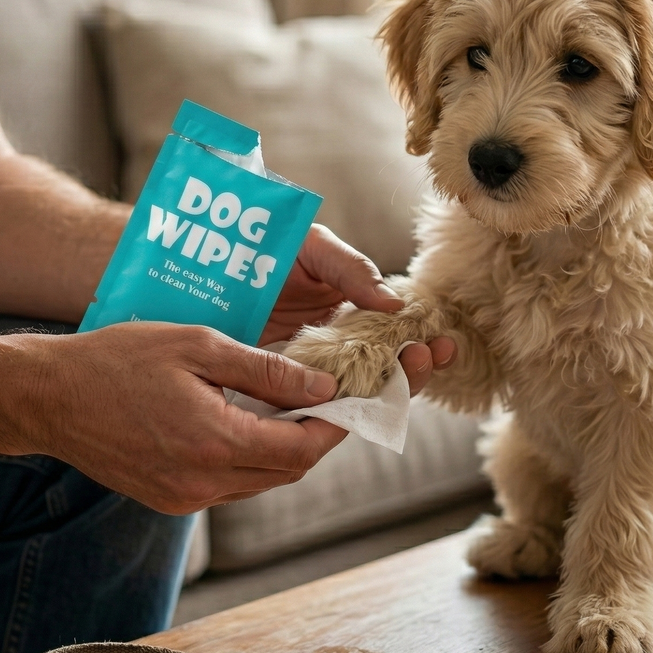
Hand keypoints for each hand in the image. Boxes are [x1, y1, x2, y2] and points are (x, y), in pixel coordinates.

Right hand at [18, 322, 358, 513]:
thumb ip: (266, 371)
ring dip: (287, 449)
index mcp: (214, 442)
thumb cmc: (118, 359)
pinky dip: (254, 458)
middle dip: (318, 437)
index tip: (354, 398)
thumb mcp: (198, 345)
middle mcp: (203, 483)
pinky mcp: (169, 501)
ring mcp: (184, 498)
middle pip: (289, 470)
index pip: (302, 449)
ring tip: (296, 407)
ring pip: (263, 481)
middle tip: (332, 400)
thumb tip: (324, 386)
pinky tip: (252, 425)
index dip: (336, 425)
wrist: (48, 397)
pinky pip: (232, 486)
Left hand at [261, 224, 454, 395]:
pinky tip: (352, 401)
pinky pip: (306, 404)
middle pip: (384, 371)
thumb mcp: (316, 248)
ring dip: (382, 390)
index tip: (445, 344)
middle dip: (412, 370)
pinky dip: (331, 407)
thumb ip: (353, 270)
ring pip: (351, 392)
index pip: (397, 338)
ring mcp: (307, 369)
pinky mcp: (274, 384)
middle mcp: (336, 348)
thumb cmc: (267, 244)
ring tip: (403, 374)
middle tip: (426, 358)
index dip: (423, 344)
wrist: (207, 255)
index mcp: (352, 316)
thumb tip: (395, 304)